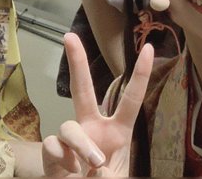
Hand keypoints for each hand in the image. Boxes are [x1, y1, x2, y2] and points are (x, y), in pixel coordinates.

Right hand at [42, 33, 152, 176]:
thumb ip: (112, 173)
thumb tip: (93, 162)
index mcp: (118, 132)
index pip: (131, 100)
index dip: (140, 75)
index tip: (149, 48)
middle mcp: (93, 128)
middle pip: (83, 89)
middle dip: (76, 62)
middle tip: (69, 36)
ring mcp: (71, 140)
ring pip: (69, 125)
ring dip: (82, 145)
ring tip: (93, 166)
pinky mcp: (52, 154)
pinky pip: (53, 144)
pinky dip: (62, 158)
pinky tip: (69, 171)